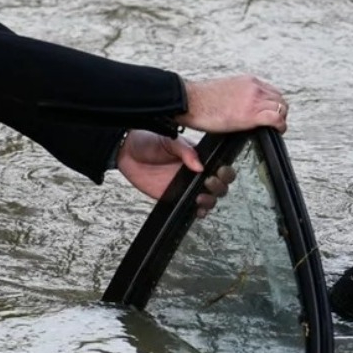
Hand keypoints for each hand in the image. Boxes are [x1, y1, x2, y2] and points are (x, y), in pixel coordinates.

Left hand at [115, 130, 236, 216]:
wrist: (127, 153)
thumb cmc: (148, 141)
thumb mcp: (169, 140)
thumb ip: (185, 152)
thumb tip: (200, 165)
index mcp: (199, 157)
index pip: (221, 166)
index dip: (225, 172)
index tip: (219, 172)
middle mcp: (196, 173)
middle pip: (220, 185)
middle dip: (220, 186)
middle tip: (209, 183)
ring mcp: (187, 186)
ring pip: (210, 198)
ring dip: (210, 200)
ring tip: (200, 197)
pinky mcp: (176, 197)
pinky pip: (192, 208)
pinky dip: (198, 212)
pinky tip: (197, 209)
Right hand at [178, 75, 287, 133]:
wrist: (189, 101)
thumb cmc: (200, 100)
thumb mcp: (226, 90)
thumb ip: (238, 95)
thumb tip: (241, 107)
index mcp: (248, 81)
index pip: (272, 91)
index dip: (274, 105)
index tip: (270, 114)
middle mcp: (254, 88)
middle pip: (280, 99)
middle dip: (280, 112)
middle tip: (273, 124)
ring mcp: (254, 99)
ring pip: (281, 108)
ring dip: (280, 120)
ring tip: (274, 129)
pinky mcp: (251, 114)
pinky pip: (276, 119)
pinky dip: (280, 126)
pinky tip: (276, 132)